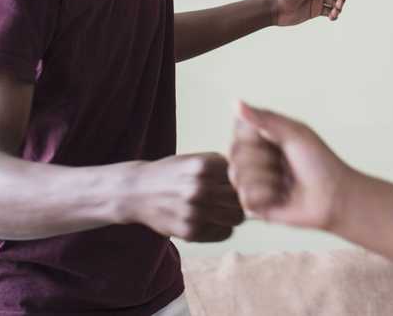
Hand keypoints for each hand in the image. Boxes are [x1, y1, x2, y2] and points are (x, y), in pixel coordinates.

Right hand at [127, 153, 244, 241]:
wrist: (136, 191)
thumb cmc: (171, 173)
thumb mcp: (194, 160)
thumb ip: (222, 167)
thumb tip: (257, 178)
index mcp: (202, 165)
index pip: (243, 175)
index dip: (245, 179)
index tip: (240, 182)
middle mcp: (199, 187)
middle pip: (242, 198)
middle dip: (242, 198)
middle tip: (236, 199)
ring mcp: (194, 211)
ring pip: (236, 217)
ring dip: (235, 214)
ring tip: (226, 209)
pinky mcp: (189, 231)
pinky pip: (223, 233)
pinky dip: (222, 228)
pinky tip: (212, 220)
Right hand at [228, 101, 351, 230]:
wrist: (334, 196)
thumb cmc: (319, 161)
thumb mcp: (294, 133)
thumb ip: (264, 118)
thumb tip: (235, 102)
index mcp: (260, 136)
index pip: (237, 130)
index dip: (258, 137)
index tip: (280, 141)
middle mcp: (251, 157)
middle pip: (234, 154)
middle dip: (264, 160)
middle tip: (286, 164)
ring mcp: (250, 182)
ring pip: (238, 177)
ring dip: (268, 179)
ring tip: (285, 182)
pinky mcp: (253, 206)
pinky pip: (246, 199)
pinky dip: (268, 197)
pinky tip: (281, 197)